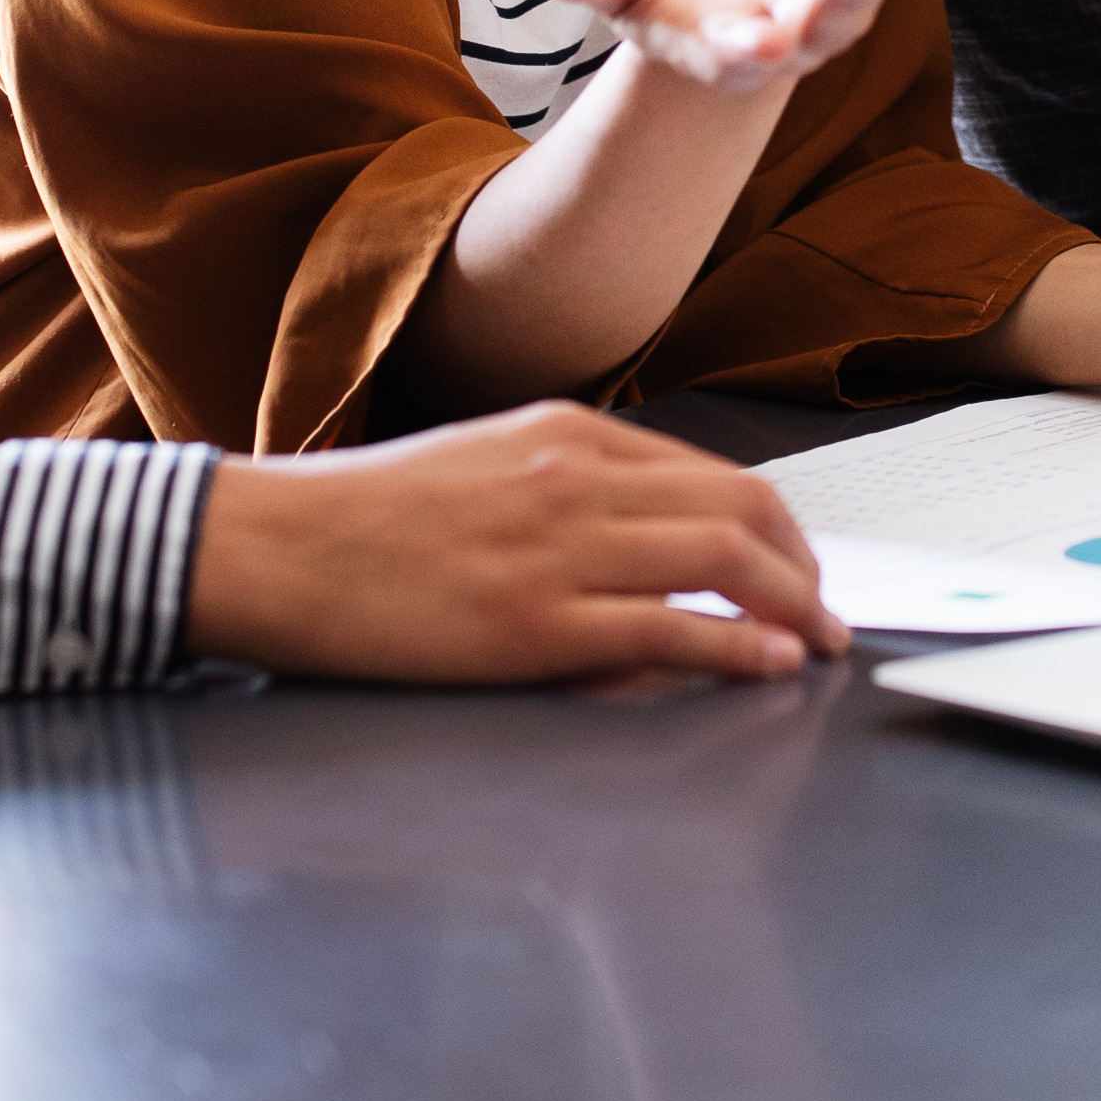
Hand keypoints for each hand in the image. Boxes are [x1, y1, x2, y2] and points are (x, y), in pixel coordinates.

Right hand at [185, 404, 854, 681]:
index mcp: (564, 436)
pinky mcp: (532, 624)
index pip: (712, 473)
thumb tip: (650, 540)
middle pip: (741, 510)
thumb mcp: (481, 468)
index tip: (800, 568)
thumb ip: (567, 490)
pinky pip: (668, 629)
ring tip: (818, 644)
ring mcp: (556, 549)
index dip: (778, 526)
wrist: (272, 548)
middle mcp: (574, 478)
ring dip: (793, 607)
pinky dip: (736, 647)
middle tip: (828, 614)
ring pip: (723, 561)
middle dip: (805, 567)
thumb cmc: (362, 520)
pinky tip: (769, 664)